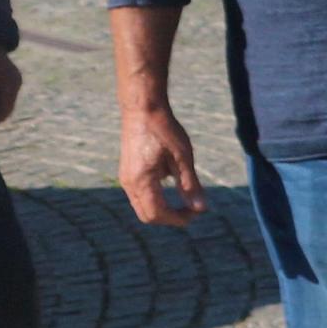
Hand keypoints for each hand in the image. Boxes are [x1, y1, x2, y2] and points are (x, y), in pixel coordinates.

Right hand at [121, 103, 205, 226]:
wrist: (143, 109)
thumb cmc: (164, 130)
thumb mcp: (183, 158)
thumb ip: (190, 185)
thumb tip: (201, 209)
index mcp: (141, 181)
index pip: (157, 214)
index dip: (178, 219)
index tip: (197, 213)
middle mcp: (128, 183)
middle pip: (147, 215)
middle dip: (170, 217)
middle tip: (192, 209)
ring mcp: (125, 178)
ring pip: (142, 206)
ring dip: (163, 209)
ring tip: (185, 199)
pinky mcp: (127, 172)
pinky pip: (139, 195)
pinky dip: (156, 198)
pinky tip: (172, 183)